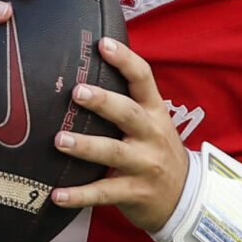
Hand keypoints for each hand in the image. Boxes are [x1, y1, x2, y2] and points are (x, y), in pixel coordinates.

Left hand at [52, 37, 189, 233]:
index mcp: (155, 112)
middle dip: (103, 102)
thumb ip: (127, 102)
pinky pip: (104, 193)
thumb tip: (85, 74)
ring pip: (114, 153)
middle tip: (76, 92)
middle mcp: (152, 135)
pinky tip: (57, 195)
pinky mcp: (135, 192)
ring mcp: (145, 165)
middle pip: (128, 113)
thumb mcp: (152, 123)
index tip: (103, 44)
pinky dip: (80, 195)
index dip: (125, 60)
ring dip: (85, 146)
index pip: (143, 79)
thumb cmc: (157, 152)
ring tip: (59, 141)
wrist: (184, 198)